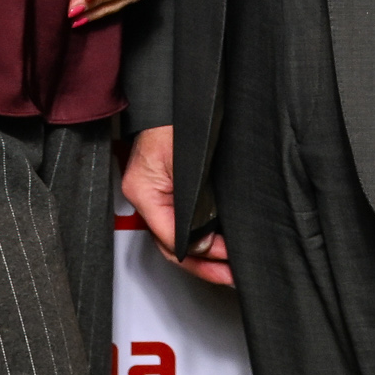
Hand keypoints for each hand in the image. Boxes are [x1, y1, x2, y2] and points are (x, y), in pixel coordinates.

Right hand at [120, 125, 231, 287]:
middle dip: (203, 265)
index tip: (224, 260)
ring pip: (176, 237)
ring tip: (228, 267)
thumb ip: (191, 206)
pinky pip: (181, 222)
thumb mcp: (187, 163)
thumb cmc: (176, 118)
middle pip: (172, 246)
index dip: (199, 255)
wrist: (175, 98)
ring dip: (204, 254)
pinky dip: (199, 236)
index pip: (169, 239)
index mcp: (144, 192)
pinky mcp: (167, 189)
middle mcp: (146, 197)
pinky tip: (218, 244)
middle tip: (230, 276)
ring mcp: (155, 195)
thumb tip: (201, 242)